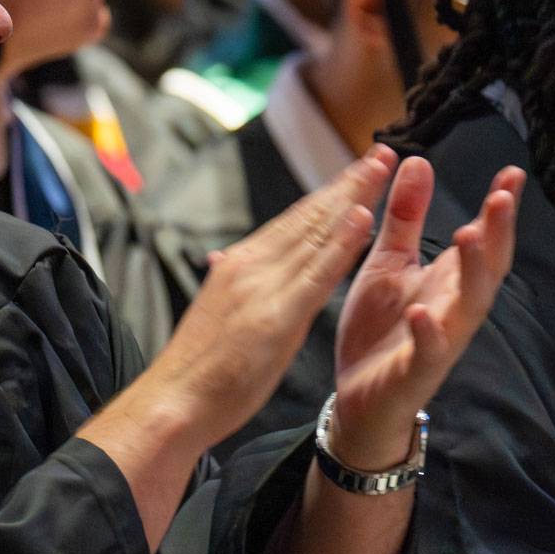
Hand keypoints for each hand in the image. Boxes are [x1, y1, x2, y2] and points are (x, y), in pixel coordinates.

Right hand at [153, 145, 398, 447]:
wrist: (173, 401)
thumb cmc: (196, 368)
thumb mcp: (216, 314)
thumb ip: (228, 283)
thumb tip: (223, 259)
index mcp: (239, 265)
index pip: (292, 221)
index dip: (327, 193)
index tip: (356, 170)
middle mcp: (250, 265)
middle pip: (308, 217)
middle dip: (346, 183)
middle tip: (381, 152)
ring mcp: (263, 287)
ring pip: (315, 233)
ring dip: (352, 197)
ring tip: (381, 168)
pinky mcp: (276, 315)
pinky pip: (317, 273)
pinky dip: (342, 242)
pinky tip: (364, 217)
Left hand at [329, 158, 522, 469]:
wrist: (361, 398)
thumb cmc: (382, 327)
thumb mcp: (388, 262)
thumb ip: (405, 217)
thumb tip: (418, 160)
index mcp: (448, 280)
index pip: (483, 239)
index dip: (499, 209)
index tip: (513, 173)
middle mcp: (454, 308)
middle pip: (487, 268)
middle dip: (497, 232)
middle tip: (502, 196)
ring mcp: (440, 341)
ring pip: (468, 306)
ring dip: (473, 272)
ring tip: (469, 235)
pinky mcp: (416, 371)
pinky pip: (428, 351)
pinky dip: (429, 332)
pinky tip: (423, 313)